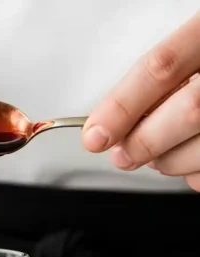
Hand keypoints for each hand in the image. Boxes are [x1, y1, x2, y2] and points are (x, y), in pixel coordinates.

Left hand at [82, 12, 199, 190]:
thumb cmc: (199, 71)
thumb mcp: (184, 57)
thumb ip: (153, 85)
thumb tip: (106, 126)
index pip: (162, 68)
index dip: (122, 106)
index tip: (95, 135)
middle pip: (190, 111)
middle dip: (144, 142)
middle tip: (122, 154)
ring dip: (167, 160)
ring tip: (161, 149)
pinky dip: (189, 171)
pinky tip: (188, 152)